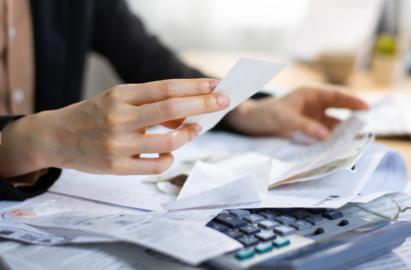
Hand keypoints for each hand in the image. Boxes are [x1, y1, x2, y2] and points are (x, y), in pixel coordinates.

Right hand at [0, 79, 228, 176]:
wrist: (55, 137)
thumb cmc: (93, 116)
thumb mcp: (117, 101)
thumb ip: (150, 105)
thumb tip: (188, 113)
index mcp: (120, 95)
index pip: (165, 88)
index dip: (194, 87)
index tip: (215, 85)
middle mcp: (119, 117)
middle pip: (172, 109)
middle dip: (203, 104)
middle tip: (223, 101)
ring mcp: (118, 144)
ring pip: (168, 142)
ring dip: (189, 134)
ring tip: (197, 129)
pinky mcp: (116, 167)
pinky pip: (155, 166)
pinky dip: (170, 159)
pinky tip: (170, 154)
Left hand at [226, 86, 367, 139]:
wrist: (250, 123)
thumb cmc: (265, 114)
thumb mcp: (284, 119)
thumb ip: (305, 126)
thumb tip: (327, 136)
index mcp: (310, 93)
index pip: (336, 95)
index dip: (353, 101)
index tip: (367, 108)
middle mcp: (314, 103)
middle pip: (339, 108)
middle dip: (354, 115)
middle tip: (369, 124)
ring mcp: (312, 116)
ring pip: (333, 122)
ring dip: (343, 130)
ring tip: (357, 140)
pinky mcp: (308, 127)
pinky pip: (324, 132)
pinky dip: (332, 138)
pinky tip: (339, 146)